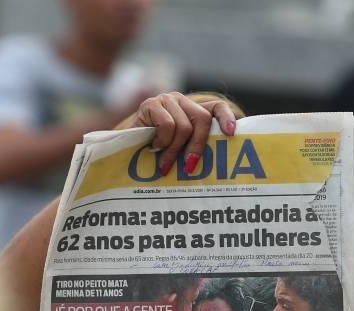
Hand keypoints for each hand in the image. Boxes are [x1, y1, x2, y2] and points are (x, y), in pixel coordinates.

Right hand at [116, 92, 240, 177]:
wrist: (122, 149)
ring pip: (183, 126)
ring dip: (174, 150)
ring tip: (165, 164)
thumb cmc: (153, 153)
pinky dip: (162, 141)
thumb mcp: (178, 149)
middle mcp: (181, 100)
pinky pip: (167, 125)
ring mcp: (165, 100)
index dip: (226, 118)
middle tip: (190, 168)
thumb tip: (218, 159)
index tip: (231, 134)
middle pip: (201, 119)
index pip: (216, 107)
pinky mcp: (151, 104)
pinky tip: (154, 147)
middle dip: (197, 146)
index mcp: (191, 109)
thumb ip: (194, 145)